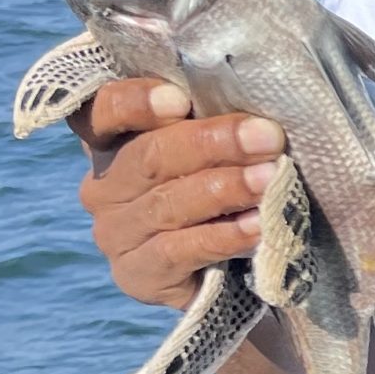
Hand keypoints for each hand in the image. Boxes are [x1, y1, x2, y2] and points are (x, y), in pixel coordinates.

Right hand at [73, 79, 286, 310]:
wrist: (226, 273)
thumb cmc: (218, 188)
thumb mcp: (210, 148)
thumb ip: (212, 119)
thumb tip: (258, 98)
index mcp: (111, 142)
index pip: (103, 111)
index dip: (135, 103)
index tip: (180, 100)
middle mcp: (103, 186)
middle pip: (149, 156)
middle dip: (213, 143)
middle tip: (267, 136)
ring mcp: (115, 233)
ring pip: (167, 203)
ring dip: (226, 188)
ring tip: (271, 179)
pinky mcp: (137, 274)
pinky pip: (179, 250)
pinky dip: (224, 236)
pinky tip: (258, 225)